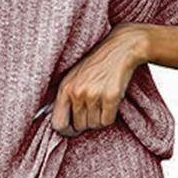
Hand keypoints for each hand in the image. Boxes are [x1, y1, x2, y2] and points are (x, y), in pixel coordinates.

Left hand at [51, 22, 146, 136]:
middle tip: (94, 108)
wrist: (120, 48)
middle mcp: (77, 92)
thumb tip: (63, 123)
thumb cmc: (96, 64)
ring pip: (94, 125)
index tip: (73, 128)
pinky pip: (107, 121)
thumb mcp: (74, 77)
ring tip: (102, 102)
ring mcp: (94, 95)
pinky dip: (110, 116)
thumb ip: (66, 97)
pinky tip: (111, 102)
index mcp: (65, 88)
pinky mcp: (111, 96)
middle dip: (87, 121)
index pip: (58, 123)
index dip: (66, 130)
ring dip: (99, 118)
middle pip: (79, 126)